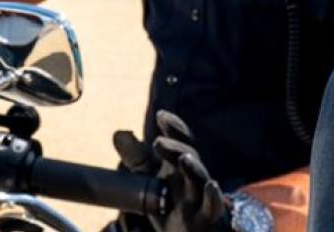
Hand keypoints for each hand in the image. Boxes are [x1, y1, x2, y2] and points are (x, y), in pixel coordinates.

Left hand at [110, 111, 230, 231]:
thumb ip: (136, 160)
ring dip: (193, 168)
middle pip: (189, 157)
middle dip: (175, 148)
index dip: (175, 128)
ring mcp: (201, 198)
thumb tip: (119, 133)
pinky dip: (214, 197)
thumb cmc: (169, 207)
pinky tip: (211, 185)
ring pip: (201, 180)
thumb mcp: (149, 182)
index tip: (161, 116)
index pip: (181, 142)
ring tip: (184, 158)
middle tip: (157, 142)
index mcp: (179, 167)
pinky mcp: (206, 218)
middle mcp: (193, 179)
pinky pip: (213, 207)